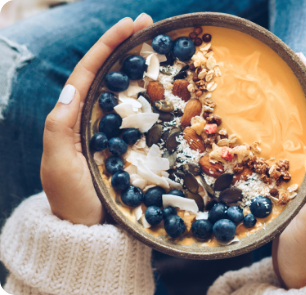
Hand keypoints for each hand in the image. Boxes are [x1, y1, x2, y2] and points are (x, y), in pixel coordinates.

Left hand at [40, 14, 153, 225]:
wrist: (90, 233)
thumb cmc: (72, 201)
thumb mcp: (59, 165)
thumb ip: (60, 128)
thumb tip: (73, 87)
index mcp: (72, 117)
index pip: (89, 72)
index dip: (108, 46)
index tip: (130, 25)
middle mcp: (92, 119)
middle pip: (108, 74)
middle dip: (126, 47)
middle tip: (150, 27)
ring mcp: (112, 132)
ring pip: (124, 91)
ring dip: (140, 67)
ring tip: (159, 48)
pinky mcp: (129, 146)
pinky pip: (139, 116)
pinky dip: (150, 98)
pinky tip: (165, 89)